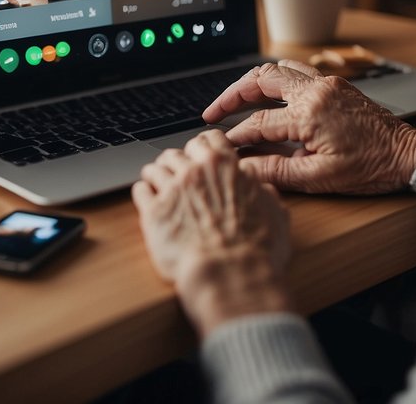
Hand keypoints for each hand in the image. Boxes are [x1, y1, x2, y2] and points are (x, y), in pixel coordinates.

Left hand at [133, 130, 291, 336]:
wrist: (230, 275)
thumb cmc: (256, 250)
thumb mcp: (275, 214)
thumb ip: (265, 194)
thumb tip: (262, 190)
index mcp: (225, 166)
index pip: (209, 139)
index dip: (204, 145)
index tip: (201, 152)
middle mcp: (195, 172)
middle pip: (178, 152)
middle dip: (178, 159)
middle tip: (178, 170)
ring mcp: (171, 190)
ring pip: (155, 168)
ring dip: (157, 173)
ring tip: (156, 181)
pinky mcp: (152, 213)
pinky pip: (140, 191)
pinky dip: (143, 192)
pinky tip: (146, 198)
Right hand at [203, 60, 415, 194]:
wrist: (408, 156)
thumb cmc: (370, 168)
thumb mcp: (320, 178)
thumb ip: (277, 171)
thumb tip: (244, 169)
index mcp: (309, 114)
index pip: (258, 123)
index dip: (236, 136)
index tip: (222, 146)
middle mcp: (315, 91)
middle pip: (260, 81)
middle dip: (232, 95)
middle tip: (213, 112)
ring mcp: (326, 83)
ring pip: (278, 69)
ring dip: (253, 82)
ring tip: (235, 99)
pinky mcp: (336, 84)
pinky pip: (298, 70)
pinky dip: (277, 77)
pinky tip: (270, 91)